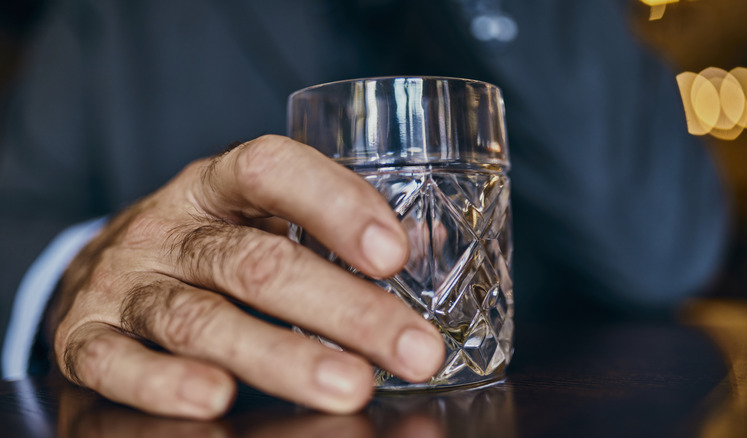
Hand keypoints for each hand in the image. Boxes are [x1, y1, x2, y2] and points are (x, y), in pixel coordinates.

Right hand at [46, 135, 444, 418]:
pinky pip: (120, 363)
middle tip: (412, 350)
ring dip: (280, 358)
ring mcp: (125, 282)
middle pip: (256, 263)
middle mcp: (169, 228)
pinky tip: (216, 399)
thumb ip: (322, 229)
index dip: (334, 203)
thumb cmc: (203, 241)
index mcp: (214, 185)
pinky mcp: (85, 338)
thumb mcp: (252, 216)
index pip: (270, 169)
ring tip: (348, 387)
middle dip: (344, 309)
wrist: (100, 268)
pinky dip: (166, 384)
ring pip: (203, 320)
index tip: (394, 253)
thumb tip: (430, 252)